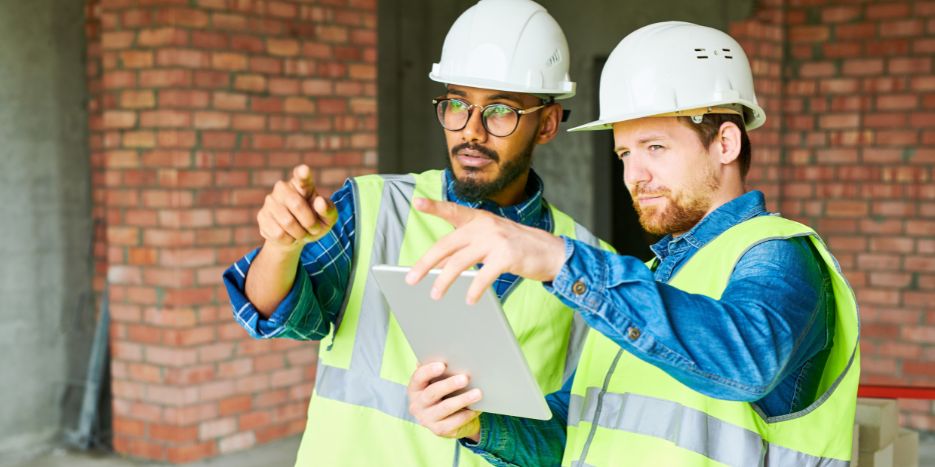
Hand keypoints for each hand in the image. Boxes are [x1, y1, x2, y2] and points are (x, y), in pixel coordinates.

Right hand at [257, 164, 337, 253]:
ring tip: (302, 233)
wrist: (296, 237)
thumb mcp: (328, 219)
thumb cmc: (315, 222)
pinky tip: (289, 236)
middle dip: (310, 222)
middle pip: (297, 204)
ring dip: (300, 234)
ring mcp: (270, 201)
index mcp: (303, 184)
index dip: (303, 173)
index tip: (305, 170)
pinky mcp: (262, 216)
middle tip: (314, 229)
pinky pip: (278, 233)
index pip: (302, 176)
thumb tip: (320, 202)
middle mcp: (283, 188)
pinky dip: (289, 240)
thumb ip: (328, 210)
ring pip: (287, 222)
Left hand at [405, 198, 566, 303]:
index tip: (417, 202)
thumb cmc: (515, 248)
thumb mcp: (488, 243)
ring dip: (444, 280)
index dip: (434, 207)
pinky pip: (483, 275)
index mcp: (478, 219)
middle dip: (426, 263)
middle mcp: (484, 226)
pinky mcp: (507, 256)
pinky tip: (469, 300)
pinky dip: (474, 290)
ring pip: (460, 261)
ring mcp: (496, 239)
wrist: (551, 252)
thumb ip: (465, 250)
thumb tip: (437, 266)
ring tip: (435, 295)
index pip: (452, 211)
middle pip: (447, 244)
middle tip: (411, 279)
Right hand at [407, 361, 482, 441]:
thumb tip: (449, 355)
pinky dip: (466, 414)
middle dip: (449, 385)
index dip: (429, 371)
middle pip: (432, 393)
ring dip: (462, 399)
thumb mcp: (437, 382)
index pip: (418, 377)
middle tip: (465, 378)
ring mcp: (426, 419)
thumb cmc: (442, 393)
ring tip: (477, 393)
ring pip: (445, 408)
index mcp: (415, 389)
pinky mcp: (438, 430)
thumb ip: (439, 371)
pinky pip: (454, 422)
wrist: (444, 419)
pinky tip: (476, 408)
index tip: (442, 365)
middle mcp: (417, 405)